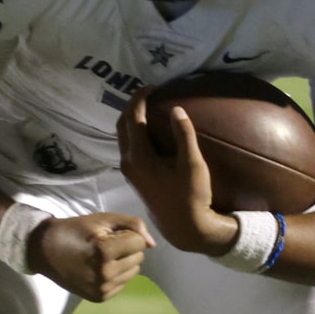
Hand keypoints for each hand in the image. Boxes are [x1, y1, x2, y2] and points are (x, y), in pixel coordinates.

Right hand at [30, 210, 151, 301]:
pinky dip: (115, 274)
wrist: (44, 251)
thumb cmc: (75, 231)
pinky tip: (98, 269)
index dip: (125, 235)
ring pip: (134, 271)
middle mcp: (105, 274)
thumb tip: (153, 244)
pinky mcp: (100, 297)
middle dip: (126, 248)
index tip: (106, 235)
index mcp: (104, 252)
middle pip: (139, 257)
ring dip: (123, 262)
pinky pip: (123, 283)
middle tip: (102, 245)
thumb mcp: (102, 219)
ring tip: (101, 257)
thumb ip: (132, 225)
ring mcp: (102, 288)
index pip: (139, 243)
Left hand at [118, 91, 237, 255]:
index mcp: (138, 157)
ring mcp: (128, 169)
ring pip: (123, 135)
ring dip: (132, 118)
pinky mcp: (133, 175)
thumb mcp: (192, 164)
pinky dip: (134, 130)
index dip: (140, 99)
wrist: (183, 226)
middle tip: (150, 92)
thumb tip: (176, 109)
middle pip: (122, 124)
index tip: (153, 87)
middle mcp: (127, 162)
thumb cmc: (191, 195)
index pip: (132, 119)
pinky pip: (128, 145)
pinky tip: (149, 127)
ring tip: (150, 105)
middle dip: (133, 105)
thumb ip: (184, 135)